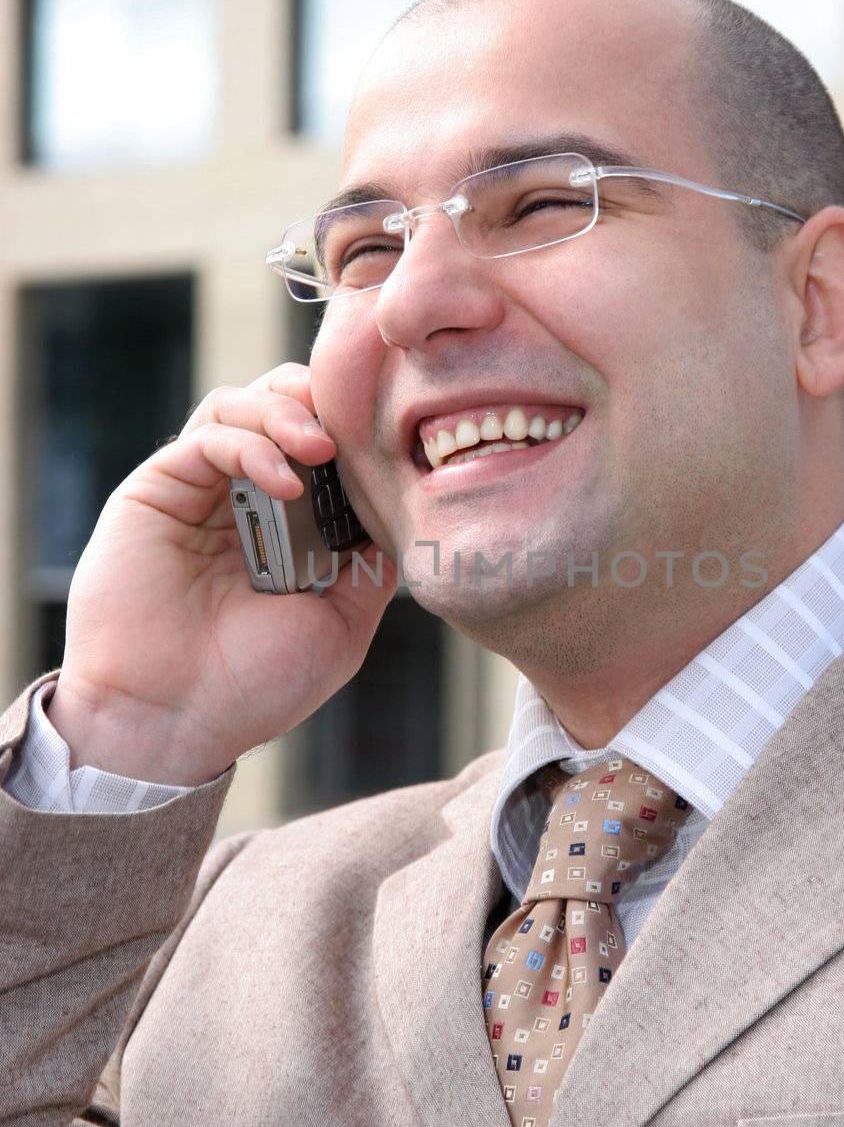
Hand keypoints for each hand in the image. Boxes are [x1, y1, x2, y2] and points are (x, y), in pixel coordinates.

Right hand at [47, 364, 396, 785]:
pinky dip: (253, 446)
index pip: (320, 446)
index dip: (352, 431)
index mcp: (285, 528)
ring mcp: (197, 492)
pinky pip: (207, 436)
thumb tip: (402, 513)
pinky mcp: (157, 490)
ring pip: (240, 407)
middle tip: (352, 430)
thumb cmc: (252, 688)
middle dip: (320, 402)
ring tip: (322, 449)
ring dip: (287, 414)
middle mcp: (241, 500)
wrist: (171, 723)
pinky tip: (285, 483)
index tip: (389, 441)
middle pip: (279, 407)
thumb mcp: (340, 626)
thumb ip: (369, 566)